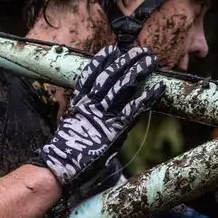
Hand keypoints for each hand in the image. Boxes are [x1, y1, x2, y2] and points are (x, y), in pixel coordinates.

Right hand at [33, 45, 163, 194]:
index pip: (90, 77)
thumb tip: (84, 121)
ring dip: (138, 71)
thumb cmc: (62, 156)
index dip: (100, 62)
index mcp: (79, 106)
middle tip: (138, 50)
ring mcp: (103, 116)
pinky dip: (147, 97)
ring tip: (150, 59)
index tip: (110, 50)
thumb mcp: (69, 133)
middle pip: (109, 77)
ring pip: (122, 87)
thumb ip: (80, 123)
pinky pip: (134, 109)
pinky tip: (158, 87)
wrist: (59, 167)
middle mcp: (91, 106)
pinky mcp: (115, 129)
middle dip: (125, 61)